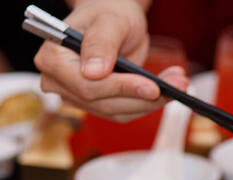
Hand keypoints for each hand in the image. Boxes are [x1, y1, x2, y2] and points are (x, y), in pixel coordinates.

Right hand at [33, 0, 187, 121]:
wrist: (112, 21)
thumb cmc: (107, 13)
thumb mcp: (109, 21)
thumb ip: (101, 43)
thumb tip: (93, 73)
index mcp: (53, 59)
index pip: (86, 85)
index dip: (121, 88)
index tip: (152, 87)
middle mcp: (59, 82)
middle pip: (104, 103)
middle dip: (144, 96)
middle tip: (178, 83)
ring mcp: (77, 96)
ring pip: (118, 111)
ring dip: (152, 102)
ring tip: (179, 82)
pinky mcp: (98, 104)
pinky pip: (125, 111)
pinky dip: (149, 103)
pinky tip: (168, 89)